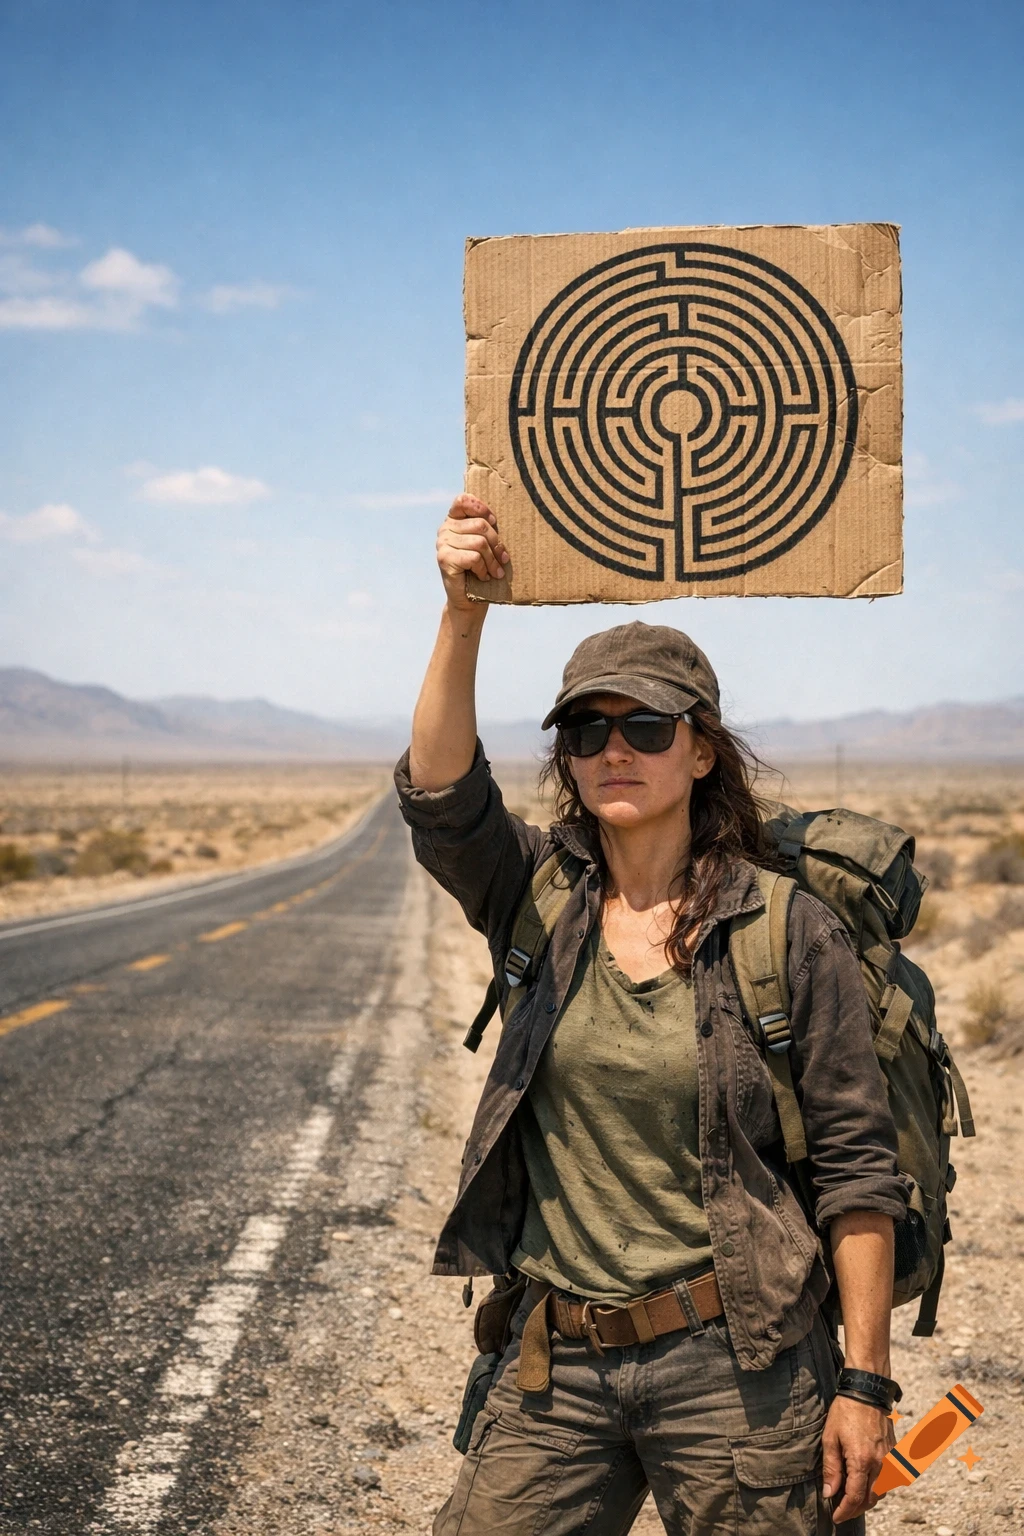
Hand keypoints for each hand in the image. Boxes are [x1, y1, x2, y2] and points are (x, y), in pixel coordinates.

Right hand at [436, 494, 508, 610]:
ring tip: (496, 571)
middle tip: (503, 559)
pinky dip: (483, 569)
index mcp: (454, 520)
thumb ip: (486, 528)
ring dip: (492, 561)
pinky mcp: (444, 558)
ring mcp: (442, 543)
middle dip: (496, 544)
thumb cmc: (481, 568)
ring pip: (479, 543)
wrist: (469, 599)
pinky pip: (473, 557)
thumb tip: (496, 520)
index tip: (494, 522)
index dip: (481, 508)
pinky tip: (483, 576)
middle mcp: (445, 529)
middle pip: (480, 525)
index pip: (463, 500)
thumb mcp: (485, 544)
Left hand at [821, 1394, 895, 1523]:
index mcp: (862, 1461)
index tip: (836, 1516)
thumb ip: (831, 1468)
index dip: (845, 1510)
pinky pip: (889, 1479)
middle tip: (842, 1511)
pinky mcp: (895, 1453)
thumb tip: (830, 1493)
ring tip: (852, 1501)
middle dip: (856, 1509)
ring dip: (867, 1500)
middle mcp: (880, 1464)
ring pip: (882, 1492)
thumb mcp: (830, 1438)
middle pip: (870, 1499)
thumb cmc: (845, 1411)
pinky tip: (866, 1485)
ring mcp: (890, 1459)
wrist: (867, 1391)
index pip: (855, 1497)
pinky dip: (877, 1488)